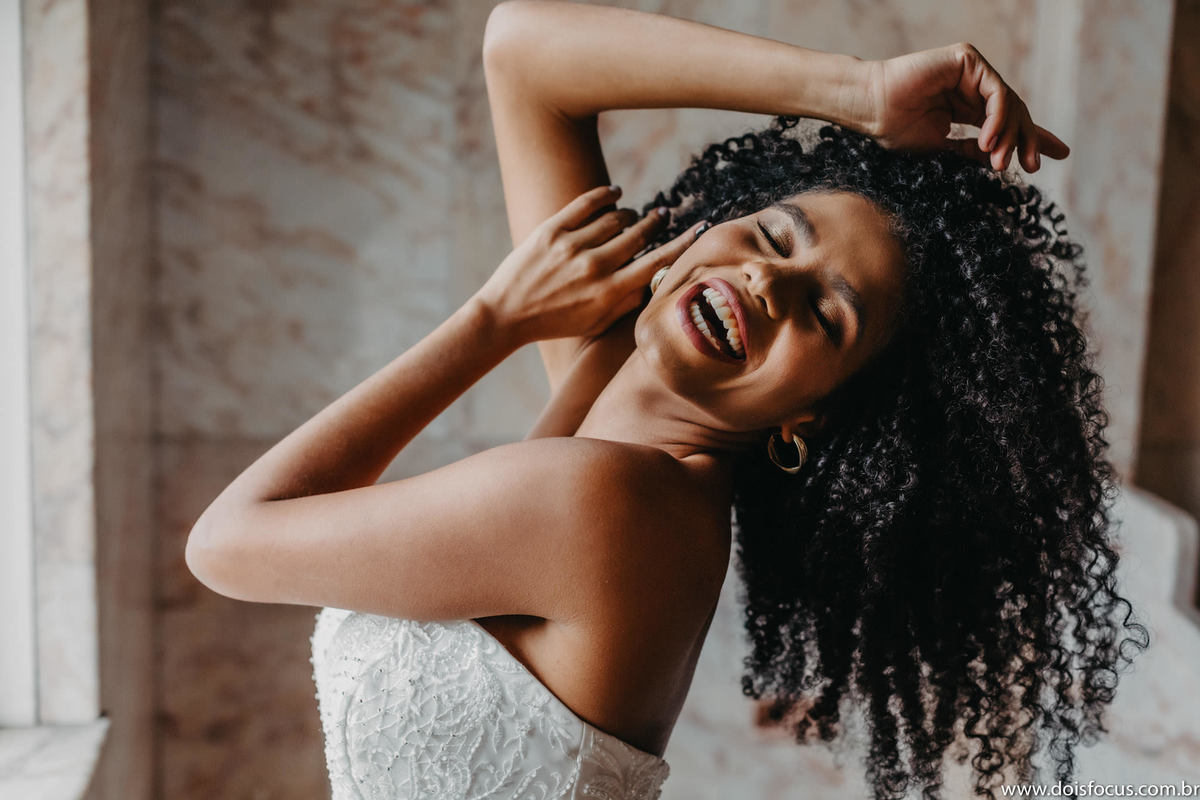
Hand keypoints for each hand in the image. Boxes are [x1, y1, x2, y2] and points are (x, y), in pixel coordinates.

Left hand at [475, 185, 703, 344]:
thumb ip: (627, 303)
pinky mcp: (550, 230)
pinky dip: (607, 195)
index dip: (682, 244)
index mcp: (608, 293)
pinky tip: (616, 194)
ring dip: (629, 215)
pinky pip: (586, 203)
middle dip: (655, 223)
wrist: (504, 316)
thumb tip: (655, 279)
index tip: (700, 229)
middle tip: (662, 216)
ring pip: (615, 218)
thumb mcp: (595, 323)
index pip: (656, 263)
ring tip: (632, 217)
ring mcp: (571, 246)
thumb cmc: (554, 323)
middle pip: (638, 234)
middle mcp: (594, 268)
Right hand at [860, 42, 1068, 172]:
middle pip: (1015, 113)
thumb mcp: (943, 149)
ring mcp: (971, 71)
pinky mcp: (967, 59)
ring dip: (1009, 135)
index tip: (1058, 156)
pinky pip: (996, 91)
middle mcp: (972, 86)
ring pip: (1009, 103)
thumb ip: (973, 150)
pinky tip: (989, 140)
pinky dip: (997, 117)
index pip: (1008, 122)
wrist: (871, 110)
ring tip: (1000, 162)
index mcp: (967, 108)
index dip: (1033, 138)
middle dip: (1027, 140)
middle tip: (1032, 167)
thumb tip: (1004, 160)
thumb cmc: (896, 130)